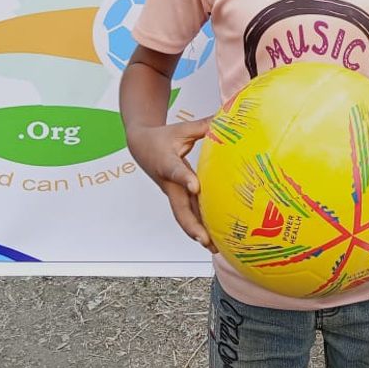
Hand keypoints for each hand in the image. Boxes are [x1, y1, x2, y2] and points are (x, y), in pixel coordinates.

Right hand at [126, 117, 216, 252]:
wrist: (141, 147)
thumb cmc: (163, 137)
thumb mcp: (182, 129)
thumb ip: (204, 126)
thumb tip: (227, 118)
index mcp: (166, 162)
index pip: (175, 171)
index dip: (184, 178)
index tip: (195, 186)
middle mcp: (169, 183)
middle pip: (178, 208)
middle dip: (192, 225)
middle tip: (206, 240)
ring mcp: (173, 193)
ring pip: (184, 216)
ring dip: (197, 233)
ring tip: (216, 249)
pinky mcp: (177, 198)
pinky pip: (189, 214)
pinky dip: (199, 227)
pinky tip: (214, 240)